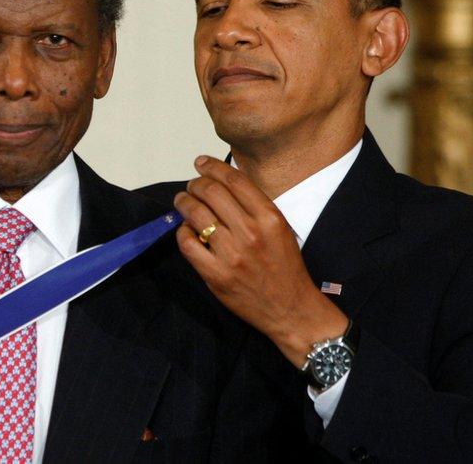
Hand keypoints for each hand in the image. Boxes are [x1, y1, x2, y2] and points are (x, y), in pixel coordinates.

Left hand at [173, 156, 347, 367]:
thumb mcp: (280, 228)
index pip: (234, 180)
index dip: (213, 167)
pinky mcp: (216, 275)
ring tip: (182, 201)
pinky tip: (186, 229)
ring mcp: (231, 255)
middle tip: (192, 185)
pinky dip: (183, 231)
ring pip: (196, 214)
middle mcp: (250, 233)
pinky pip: (188, 244)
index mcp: (269, 218)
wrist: (290, 308)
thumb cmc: (285, 267)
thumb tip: (224, 184)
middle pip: (211, 192)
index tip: (202, 163)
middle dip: (196, 183)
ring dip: (184, 202)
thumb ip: (255, 207)